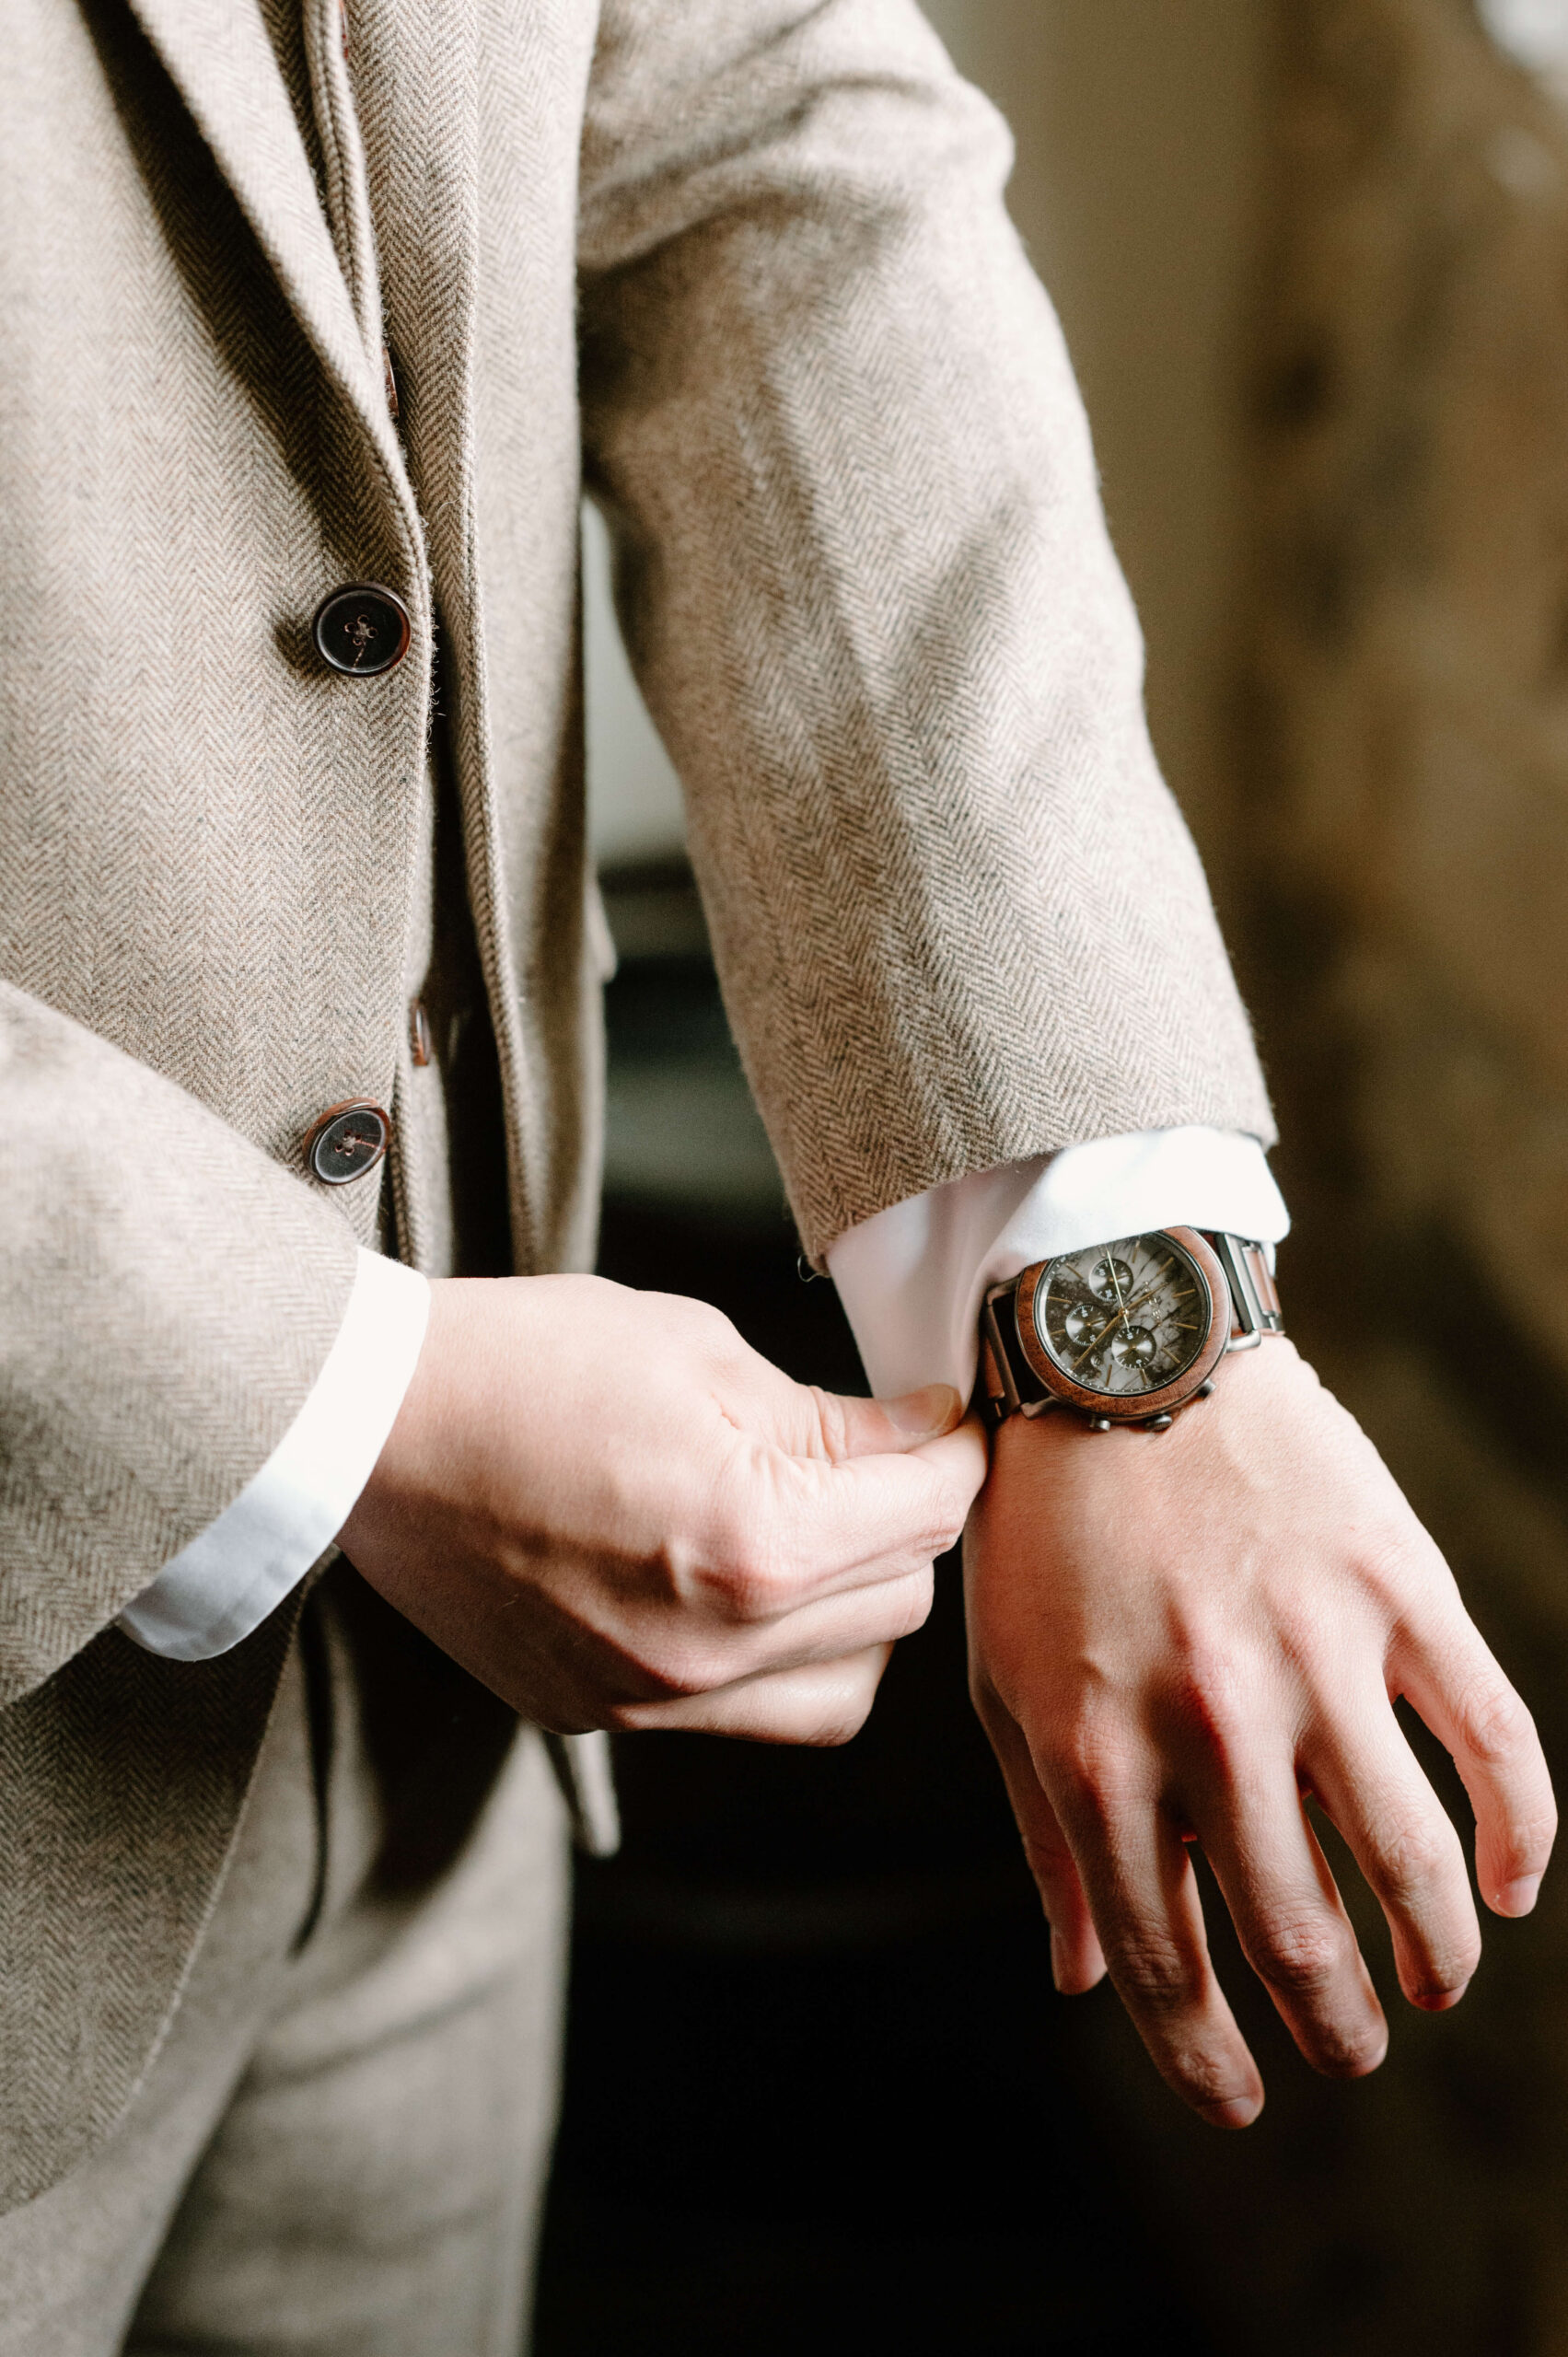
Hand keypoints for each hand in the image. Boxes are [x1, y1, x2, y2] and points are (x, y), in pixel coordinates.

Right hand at [340, 1274, 986, 1742]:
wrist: (372, 1426)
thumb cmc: (526, 1363)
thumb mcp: (703, 1352)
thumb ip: (830, 1418)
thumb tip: (922, 1435)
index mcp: (753, 1543)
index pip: (928, 1516)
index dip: (955, 1454)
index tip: (942, 1420)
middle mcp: (713, 1649)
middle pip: (902, 1603)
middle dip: (910, 1523)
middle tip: (882, 1459)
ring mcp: (653, 1701)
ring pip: (848, 1685)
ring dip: (860, 1611)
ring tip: (822, 1535)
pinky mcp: (604, 1718)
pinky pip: (750, 1716)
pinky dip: (779, 1659)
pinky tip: (745, 1586)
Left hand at [964, 1341, 1555, 2126]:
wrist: (1119, 1352)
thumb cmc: (1042, 1528)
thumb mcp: (1002, 1684)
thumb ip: (1045, 1838)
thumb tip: (1080, 1979)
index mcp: (1098, 1752)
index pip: (1163, 1957)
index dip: (1205, 2056)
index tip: (1240, 2103)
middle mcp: (1210, 1723)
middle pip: (1299, 1933)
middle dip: (1333, 2026)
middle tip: (1351, 2053)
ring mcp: (1315, 1654)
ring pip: (1411, 1862)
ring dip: (1436, 1954)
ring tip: (1437, 1988)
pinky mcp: (1398, 1592)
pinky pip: (1492, 1740)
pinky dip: (1523, 1831)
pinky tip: (1514, 1885)